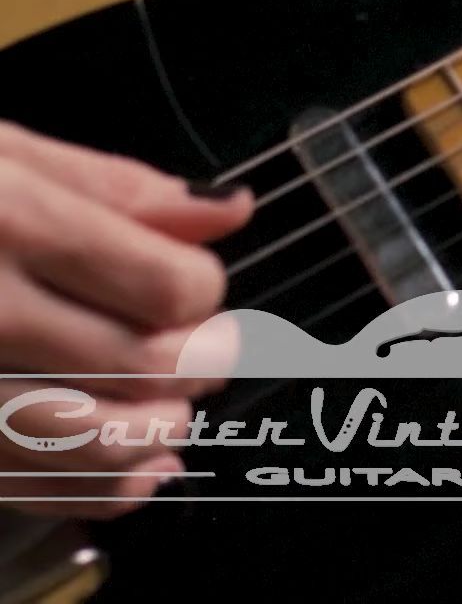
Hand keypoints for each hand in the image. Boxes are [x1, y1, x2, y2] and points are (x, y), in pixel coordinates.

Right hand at [0, 121, 248, 518]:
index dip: (200, 290)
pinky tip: (131, 470)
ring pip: (91, 442)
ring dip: (152, 433)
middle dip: (196, 362)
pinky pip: (25, 485)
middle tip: (199, 348)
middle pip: (146, 366)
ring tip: (166, 411)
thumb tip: (228, 211)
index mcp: (10, 224)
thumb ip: (114, 186)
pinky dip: (95, 487)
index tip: (189, 284)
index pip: (169, 286)